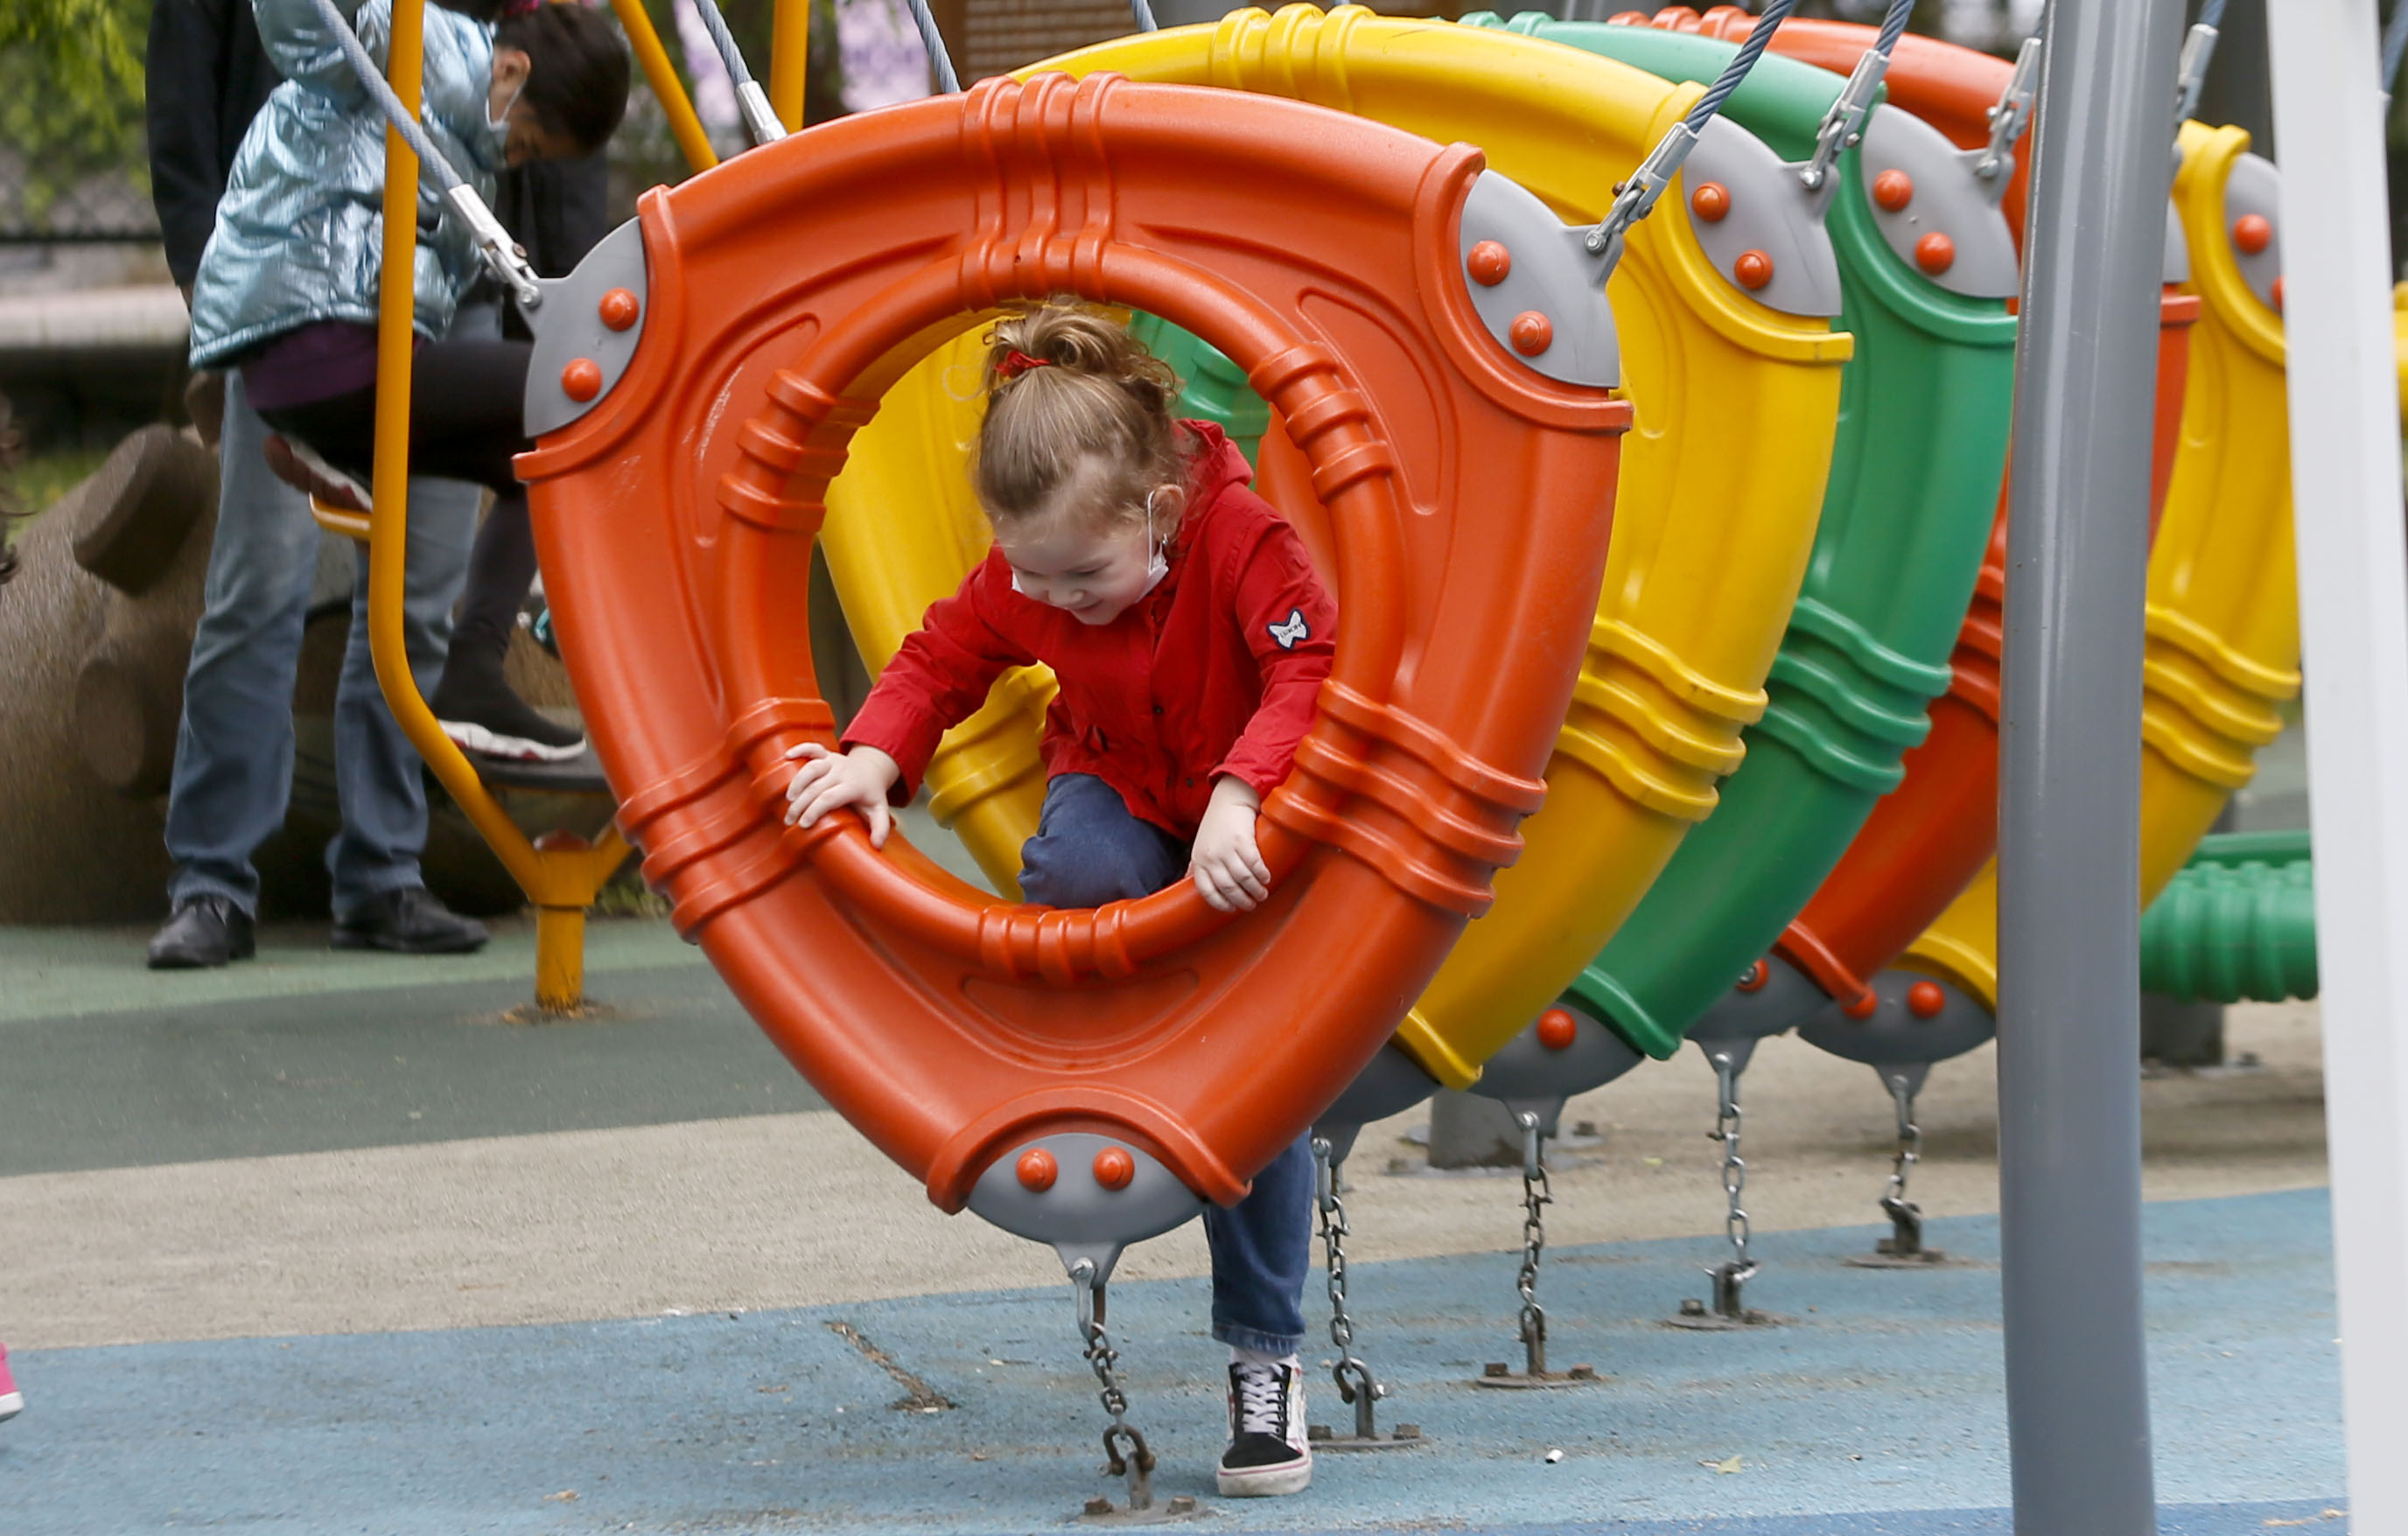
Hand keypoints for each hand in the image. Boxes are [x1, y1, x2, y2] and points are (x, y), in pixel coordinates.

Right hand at [782, 742, 900, 846]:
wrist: (872, 769)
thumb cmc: (871, 794)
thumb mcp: (880, 811)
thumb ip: (880, 828)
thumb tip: (877, 845)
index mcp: (854, 786)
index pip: (829, 798)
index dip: (814, 810)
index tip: (804, 825)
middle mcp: (842, 771)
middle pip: (816, 787)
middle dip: (800, 805)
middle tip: (789, 821)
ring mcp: (834, 760)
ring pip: (810, 768)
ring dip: (796, 784)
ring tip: (787, 802)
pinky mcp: (826, 753)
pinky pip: (811, 748)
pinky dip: (799, 749)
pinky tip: (787, 757)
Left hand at [1188, 777, 1269, 912]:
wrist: (1229, 800)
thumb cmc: (1216, 825)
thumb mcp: (1200, 846)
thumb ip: (1196, 865)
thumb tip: (1187, 881)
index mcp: (1199, 860)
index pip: (1206, 890)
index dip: (1220, 903)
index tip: (1232, 909)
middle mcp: (1211, 857)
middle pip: (1228, 887)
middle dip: (1242, 900)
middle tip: (1253, 904)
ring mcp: (1226, 848)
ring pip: (1242, 878)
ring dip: (1255, 890)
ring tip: (1262, 894)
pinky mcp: (1242, 840)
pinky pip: (1254, 864)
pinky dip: (1262, 874)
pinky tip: (1266, 878)